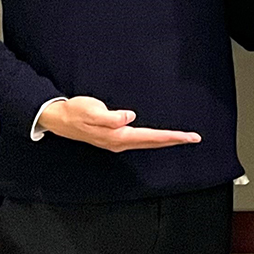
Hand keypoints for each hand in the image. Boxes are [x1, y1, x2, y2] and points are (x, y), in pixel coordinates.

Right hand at [36, 97, 200, 151]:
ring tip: (182, 138)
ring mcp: (117, 142)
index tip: (188, 136)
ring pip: (148, 143)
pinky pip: (141, 140)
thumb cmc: (75, 112)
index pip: (151, 137)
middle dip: (174, 140)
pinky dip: (154, 139)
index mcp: (118, 136)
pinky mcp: (115, 138)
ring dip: (166, 141)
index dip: (171, 136)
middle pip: (153, 143)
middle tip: (194, 138)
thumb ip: (110, 116)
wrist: (59, 119)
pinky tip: (159, 137)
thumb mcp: (91, 111)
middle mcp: (120, 142)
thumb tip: (129, 117)